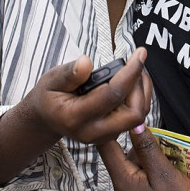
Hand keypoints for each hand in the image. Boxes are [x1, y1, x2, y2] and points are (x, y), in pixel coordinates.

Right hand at [24, 48, 151, 145]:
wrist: (46, 119)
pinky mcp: (112, 134)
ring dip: (142, 91)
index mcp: (76, 117)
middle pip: (133, 114)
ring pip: (138, 117)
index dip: (130, 73)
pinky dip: (139, 98)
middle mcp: (93, 131)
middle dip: (140, 86)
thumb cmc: (49, 96)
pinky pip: (135, 118)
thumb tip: (86, 63)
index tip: (139, 54)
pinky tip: (132, 82)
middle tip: (137, 63)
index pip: (112, 95)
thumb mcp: (51, 80)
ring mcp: (104, 136)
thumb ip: (69, 73)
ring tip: (135, 69)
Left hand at [98, 125, 189, 190]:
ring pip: (134, 166)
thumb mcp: (165, 175)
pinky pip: (141, 178)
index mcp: (122, 181)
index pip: (106, 146)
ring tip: (170, 162)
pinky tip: (168, 174)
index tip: (124, 112)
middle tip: (162, 144)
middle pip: (123, 155)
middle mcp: (120, 189)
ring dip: (149, 159)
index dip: (113, 127)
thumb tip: (134, 124)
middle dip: (141, 146)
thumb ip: (147, 149)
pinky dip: (152, 171)